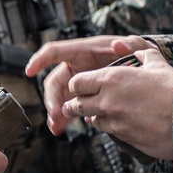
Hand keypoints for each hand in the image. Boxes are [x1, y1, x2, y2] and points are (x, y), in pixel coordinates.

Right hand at [25, 35, 154, 134]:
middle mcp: (76, 67)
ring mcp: (78, 82)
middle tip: (55, 113)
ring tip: (56, 126)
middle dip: (52, 98)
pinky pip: (69, 106)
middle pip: (54, 81)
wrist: (142, 70)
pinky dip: (64, 118)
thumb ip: (129, 44)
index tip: (29, 71)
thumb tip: (118, 45)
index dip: (40, 60)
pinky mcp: (84, 96)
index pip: (55, 52)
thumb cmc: (136, 53)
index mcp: (82, 52)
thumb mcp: (136, 45)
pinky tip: (61, 128)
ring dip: (55, 112)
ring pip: (59, 97)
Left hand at [61, 48, 172, 160]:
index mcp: (112, 79)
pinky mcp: (124, 137)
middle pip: (77, 104)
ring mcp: (114, 121)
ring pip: (90, 120)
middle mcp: (107, 100)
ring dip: (92, 116)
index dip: (77, 84)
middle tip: (76, 104)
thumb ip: (141, 53)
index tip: (80, 86)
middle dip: (75, 103)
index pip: (77, 82)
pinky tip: (115, 124)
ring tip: (96, 114)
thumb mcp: (158, 64)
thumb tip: (133, 50)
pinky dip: (108, 127)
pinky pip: (108, 132)